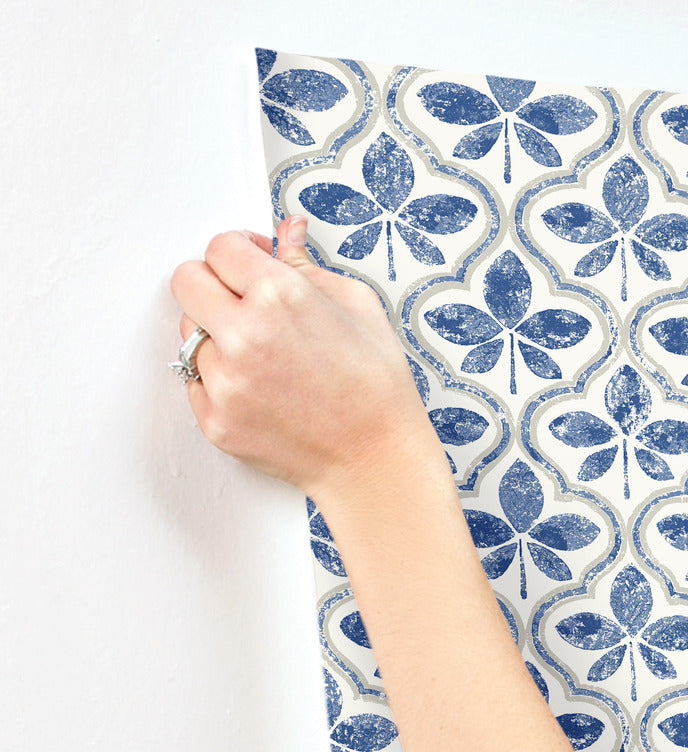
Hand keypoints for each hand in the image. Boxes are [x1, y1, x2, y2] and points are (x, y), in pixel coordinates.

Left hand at [169, 217, 434, 502]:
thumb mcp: (358, 308)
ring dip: (216, 336)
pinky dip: (220, 379)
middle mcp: (243, 335)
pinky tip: (260, 388)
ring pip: (190, 334)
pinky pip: (195, 382)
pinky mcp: (216, 420)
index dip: (238, 251)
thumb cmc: (377, 387)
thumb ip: (308, 265)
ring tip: (262, 355)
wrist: (376, 460)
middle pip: (186, 281)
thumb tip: (286, 232)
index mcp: (280, 296)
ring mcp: (225, 382)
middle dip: (212, 283)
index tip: (250, 263)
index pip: (220, 248)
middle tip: (242, 301)